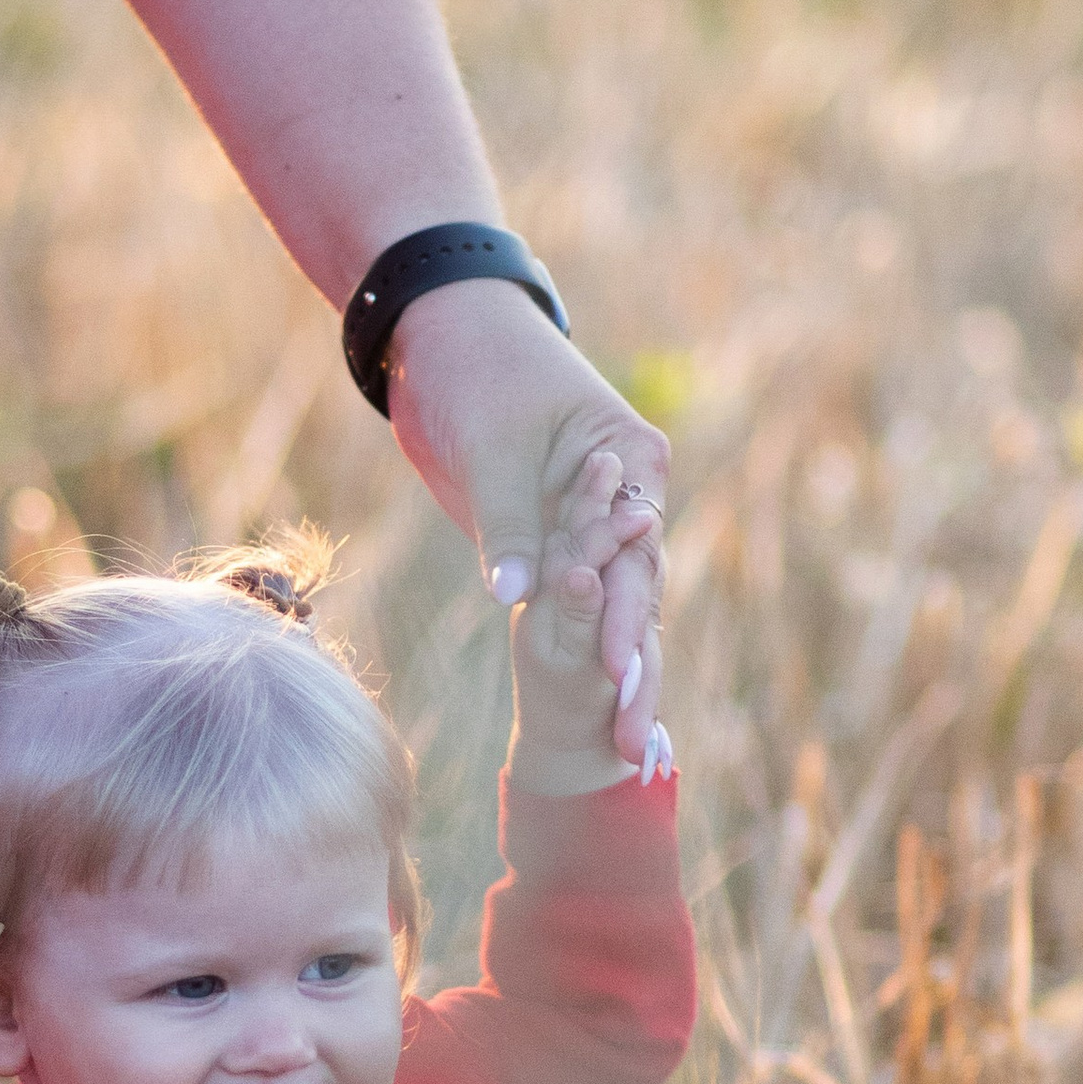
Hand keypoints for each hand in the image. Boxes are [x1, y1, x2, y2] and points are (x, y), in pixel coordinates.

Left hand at [382, 280, 668, 762]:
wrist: (444, 334)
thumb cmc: (476, 372)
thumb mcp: (492, 451)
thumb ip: (511, 526)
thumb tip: (518, 595)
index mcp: (630, 460)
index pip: (635, 552)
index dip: (627, 619)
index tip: (618, 676)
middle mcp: (628, 496)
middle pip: (638, 593)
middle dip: (635, 670)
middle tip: (630, 742)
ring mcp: (596, 521)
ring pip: (617, 608)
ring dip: (621, 676)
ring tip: (628, 749)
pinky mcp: (559, 540)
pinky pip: (583, 602)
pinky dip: (593, 655)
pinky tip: (603, 714)